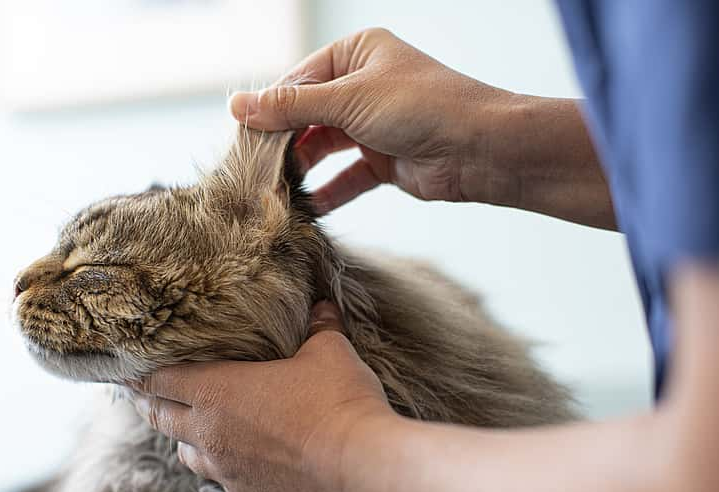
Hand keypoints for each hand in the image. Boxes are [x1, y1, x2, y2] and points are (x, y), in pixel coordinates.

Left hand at [129, 301, 394, 491]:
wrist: (361, 473)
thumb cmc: (339, 405)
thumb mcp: (330, 354)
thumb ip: (320, 329)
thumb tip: (323, 307)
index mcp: (217, 392)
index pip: (159, 379)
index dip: (139, 372)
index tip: (128, 367)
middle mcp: (211, 434)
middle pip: (161, 418)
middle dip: (151, 403)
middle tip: (144, 394)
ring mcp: (227, 473)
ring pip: (187, 454)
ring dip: (183, 438)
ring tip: (189, 427)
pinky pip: (220, 480)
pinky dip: (218, 467)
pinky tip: (234, 461)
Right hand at [229, 28, 508, 211]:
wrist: (481, 149)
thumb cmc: (422, 107)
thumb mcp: (349, 100)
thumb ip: (292, 107)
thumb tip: (237, 105)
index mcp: (355, 54)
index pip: (297, 82)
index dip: (268, 111)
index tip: (240, 141)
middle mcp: (363, 86)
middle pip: (307, 116)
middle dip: (282, 145)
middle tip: (254, 173)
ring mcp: (373, 125)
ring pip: (324, 148)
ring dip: (302, 171)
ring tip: (275, 195)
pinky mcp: (384, 161)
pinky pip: (346, 178)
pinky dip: (328, 193)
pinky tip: (308, 210)